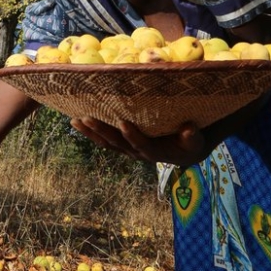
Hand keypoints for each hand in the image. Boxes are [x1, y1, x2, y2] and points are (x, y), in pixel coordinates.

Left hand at [70, 117, 206, 166]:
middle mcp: (137, 153)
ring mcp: (127, 150)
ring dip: (90, 132)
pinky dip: (90, 133)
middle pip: (117, 143)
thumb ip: (192, 137)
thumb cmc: (190, 143)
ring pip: (106, 143)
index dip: (133, 136)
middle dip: (102, 130)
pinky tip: (77, 122)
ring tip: (75, 121)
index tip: (123, 123)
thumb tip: (189, 129)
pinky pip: (103, 141)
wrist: (185, 152)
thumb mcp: (195, 141)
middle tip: (88, 118)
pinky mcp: (122, 146)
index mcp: (155, 152)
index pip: (141, 144)